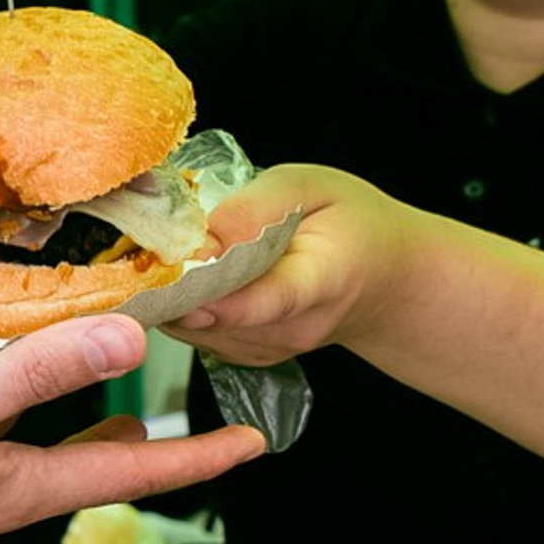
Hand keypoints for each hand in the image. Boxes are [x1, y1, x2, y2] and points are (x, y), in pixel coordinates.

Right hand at [0, 313, 261, 543]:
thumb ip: (29, 376)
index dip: (192, 458)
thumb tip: (128, 340)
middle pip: (75, 469)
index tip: (251, 443)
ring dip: (58, 428)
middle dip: (131, 449)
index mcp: (2, 485)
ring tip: (85, 399)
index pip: (123, 474)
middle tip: (178, 425)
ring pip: (14, 457)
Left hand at [161, 163, 418, 365]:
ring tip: (192, 251)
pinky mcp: (247, 356)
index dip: (215, 295)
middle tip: (161, 240)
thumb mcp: (310, 188)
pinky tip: (204, 274)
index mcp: (321, 280)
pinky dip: (186, 302)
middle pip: (213, 313)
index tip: (174, 284)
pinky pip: (194, 330)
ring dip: (176, 289)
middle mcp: (293, 328)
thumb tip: (195, 244)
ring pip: (192, 324)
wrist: (383, 280)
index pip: (266, 299)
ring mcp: (269, 349)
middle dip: (174, 279)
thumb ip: (251, 209)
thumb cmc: (348, 224)